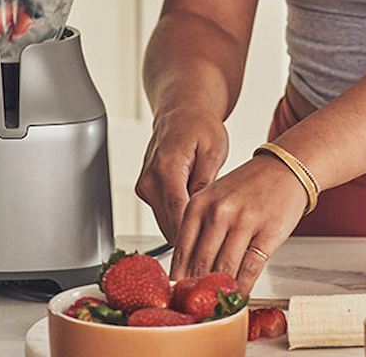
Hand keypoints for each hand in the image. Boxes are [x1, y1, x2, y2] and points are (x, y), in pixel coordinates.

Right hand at [134, 106, 228, 241]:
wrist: (181, 111)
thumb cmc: (200, 126)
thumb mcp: (214, 150)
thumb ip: (206, 182)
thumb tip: (203, 216)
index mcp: (167, 167)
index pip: (177, 213)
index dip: (194, 239)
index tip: (210, 255)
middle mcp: (150, 179)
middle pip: (169, 225)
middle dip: (193, 240)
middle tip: (220, 251)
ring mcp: (145, 187)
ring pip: (166, 225)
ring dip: (187, 232)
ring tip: (214, 234)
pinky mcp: (146, 191)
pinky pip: (164, 215)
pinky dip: (180, 221)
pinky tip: (201, 219)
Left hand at [169, 154, 308, 293]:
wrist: (284, 168)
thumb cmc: (247, 186)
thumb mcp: (214, 198)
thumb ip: (199, 230)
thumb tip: (185, 272)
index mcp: (199, 204)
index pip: (181, 253)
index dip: (179, 281)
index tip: (178, 298)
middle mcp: (219, 212)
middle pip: (201, 265)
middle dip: (198, 292)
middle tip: (196, 309)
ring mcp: (244, 221)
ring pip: (224, 270)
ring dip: (221, 293)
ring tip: (217, 306)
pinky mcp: (268, 232)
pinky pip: (250, 269)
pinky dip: (243, 288)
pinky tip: (240, 295)